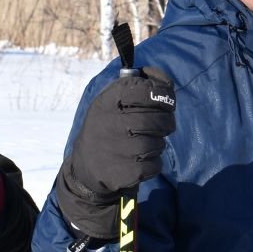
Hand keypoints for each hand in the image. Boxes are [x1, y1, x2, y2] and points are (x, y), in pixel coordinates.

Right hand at [54, 68, 176, 239]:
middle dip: (167, 122)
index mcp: (109, 101)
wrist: (85, 168)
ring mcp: (120, 148)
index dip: (164, 94)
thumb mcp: (110, 102)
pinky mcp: (127, 171)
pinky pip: (156, 164)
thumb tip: (165, 80)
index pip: (147, 90)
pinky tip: (137, 161)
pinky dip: (152, 164)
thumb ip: (135, 87)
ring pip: (159, 143)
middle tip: (162, 125)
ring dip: (157, 145)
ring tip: (141, 144)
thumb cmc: (106, 128)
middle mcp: (113, 122)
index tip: (167, 101)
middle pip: (160, 119)